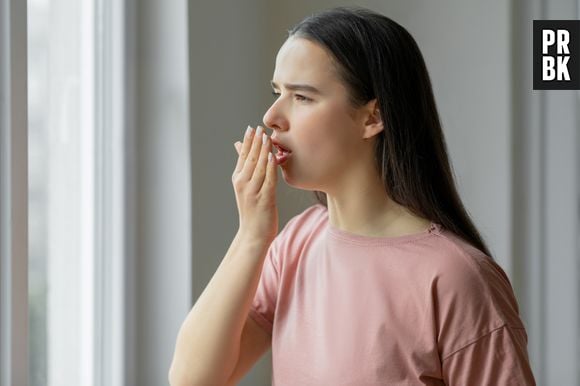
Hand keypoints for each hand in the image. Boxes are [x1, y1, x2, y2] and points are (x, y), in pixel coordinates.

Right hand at [232, 125, 278, 244]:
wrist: (253, 235)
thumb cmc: (252, 209)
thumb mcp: (245, 185)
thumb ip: (244, 165)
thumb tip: (238, 144)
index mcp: (238, 179)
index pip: (243, 156)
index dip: (248, 141)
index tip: (252, 128)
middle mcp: (243, 184)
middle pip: (250, 159)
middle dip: (255, 143)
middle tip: (261, 128)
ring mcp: (253, 192)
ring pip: (259, 167)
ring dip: (263, 151)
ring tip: (267, 138)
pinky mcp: (264, 200)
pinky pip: (268, 180)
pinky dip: (270, 168)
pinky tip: (274, 157)